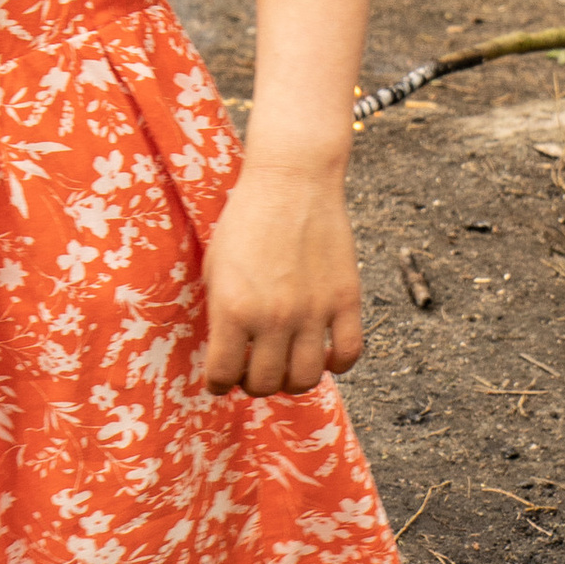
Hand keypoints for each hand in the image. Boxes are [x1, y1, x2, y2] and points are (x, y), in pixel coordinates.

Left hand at [201, 160, 365, 397]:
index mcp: (233, 309)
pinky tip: (324, 354)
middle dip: (254, 383)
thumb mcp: (216, 268)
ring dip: (292, 381)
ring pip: (307, 379)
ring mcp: (313, 311)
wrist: (291, 180)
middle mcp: (273, 317)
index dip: (218, 382)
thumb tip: (227, 355)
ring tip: (286, 365)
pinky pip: (348, 354)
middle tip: (253, 369)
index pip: (223, 375)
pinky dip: (337, 364)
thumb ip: (220, 315)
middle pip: (266, 383)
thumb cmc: (245, 221)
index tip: (221, 377)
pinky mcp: (346, 299)